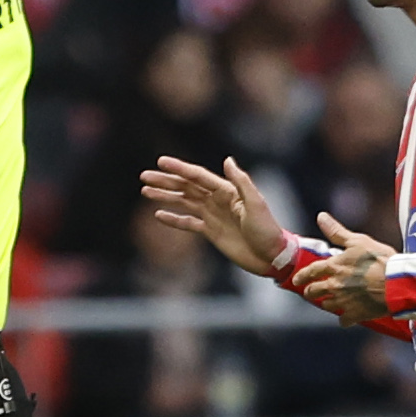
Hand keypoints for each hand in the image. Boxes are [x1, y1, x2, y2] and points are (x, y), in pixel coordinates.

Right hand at [139, 156, 292, 277]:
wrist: (271, 256)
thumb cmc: (267, 229)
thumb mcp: (256, 203)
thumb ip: (241, 182)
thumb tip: (227, 160)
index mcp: (227, 191)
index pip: (198, 176)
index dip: (179, 168)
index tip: (160, 162)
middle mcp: (217, 200)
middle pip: (186, 187)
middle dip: (165, 181)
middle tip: (144, 176)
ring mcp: (213, 216)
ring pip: (184, 202)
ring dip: (165, 196)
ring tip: (146, 191)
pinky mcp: (211, 232)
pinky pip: (188, 223)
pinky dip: (174, 219)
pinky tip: (159, 215)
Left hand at [287, 214, 395, 322]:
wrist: (397, 282)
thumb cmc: (380, 259)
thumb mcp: (358, 241)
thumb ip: (337, 231)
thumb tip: (321, 217)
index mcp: (334, 267)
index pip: (311, 272)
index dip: (302, 276)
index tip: (297, 280)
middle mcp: (334, 285)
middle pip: (314, 291)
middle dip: (311, 291)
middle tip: (311, 292)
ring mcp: (344, 301)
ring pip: (327, 305)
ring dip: (328, 303)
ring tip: (331, 301)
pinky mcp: (356, 314)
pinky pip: (344, 320)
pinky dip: (345, 318)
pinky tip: (349, 316)